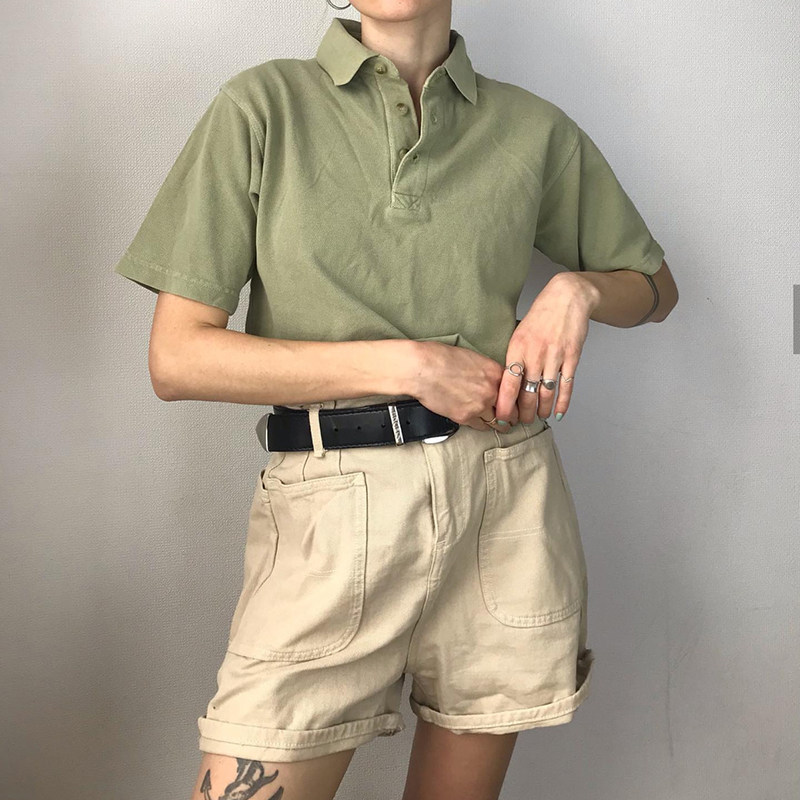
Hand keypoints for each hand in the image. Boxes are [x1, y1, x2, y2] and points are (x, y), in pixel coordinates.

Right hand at [410, 341, 518, 431]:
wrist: (422, 368)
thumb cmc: (440, 357)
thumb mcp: (471, 357)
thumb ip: (486, 371)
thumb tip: (489, 380)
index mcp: (495, 372)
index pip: (515, 391)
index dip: (517, 400)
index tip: (517, 404)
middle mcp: (491, 390)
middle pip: (511, 410)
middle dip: (513, 415)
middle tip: (513, 419)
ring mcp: (480, 405)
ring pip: (498, 422)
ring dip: (500, 424)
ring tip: (502, 426)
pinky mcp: (466, 417)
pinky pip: (480, 427)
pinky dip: (482, 426)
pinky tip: (483, 425)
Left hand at [494, 272, 597, 423]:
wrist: (567, 298)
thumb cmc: (540, 316)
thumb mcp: (518, 333)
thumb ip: (513, 357)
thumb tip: (504, 381)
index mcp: (517, 349)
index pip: (508, 384)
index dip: (505, 405)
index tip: (502, 418)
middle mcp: (535, 355)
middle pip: (527, 393)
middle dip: (524, 413)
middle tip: (521, 422)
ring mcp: (555, 357)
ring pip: (546, 392)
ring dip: (542, 409)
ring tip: (538, 417)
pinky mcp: (572, 358)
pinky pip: (566, 385)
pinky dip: (563, 402)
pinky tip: (559, 412)